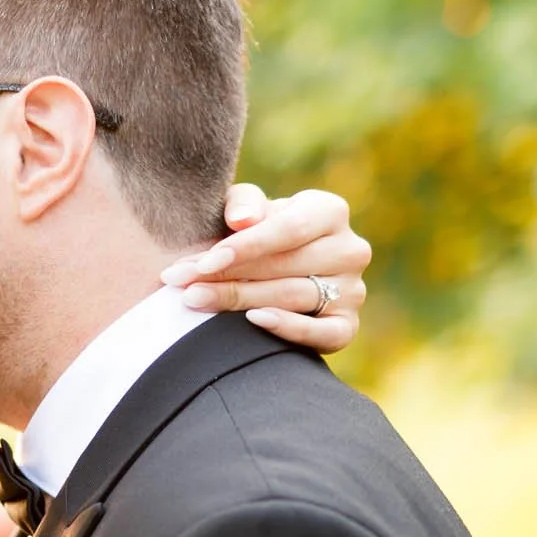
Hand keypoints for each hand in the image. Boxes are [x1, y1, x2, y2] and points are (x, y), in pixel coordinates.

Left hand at [159, 184, 370, 355]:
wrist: (272, 273)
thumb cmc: (256, 234)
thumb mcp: (246, 209)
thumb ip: (242, 203)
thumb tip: (241, 220)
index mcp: (330, 212)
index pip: (289, 229)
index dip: (245, 247)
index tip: (203, 263)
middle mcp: (350, 249)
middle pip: (285, 266)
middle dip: (228, 276)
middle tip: (182, 285)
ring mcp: (353, 290)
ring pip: (293, 296)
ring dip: (240, 301)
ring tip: (195, 301)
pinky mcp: (346, 326)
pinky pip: (322, 333)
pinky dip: (289, 328)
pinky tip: (254, 320)